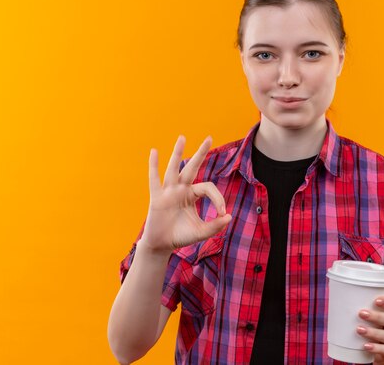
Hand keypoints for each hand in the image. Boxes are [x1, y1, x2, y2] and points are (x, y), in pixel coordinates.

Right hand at [139, 135, 231, 254]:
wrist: (162, 245)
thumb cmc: (181, 236)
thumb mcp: (201, 231)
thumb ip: (215, 225)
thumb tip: (229, 216)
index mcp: (192, 195)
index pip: (208, 188)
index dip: (218, 198)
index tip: (222, 212)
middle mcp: (181, 189)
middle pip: (192, 167)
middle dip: (201, 153)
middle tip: (210, 138)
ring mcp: (168, 192)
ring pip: (174, 169)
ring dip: (178, 153)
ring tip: (182, 137)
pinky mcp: (157, 198)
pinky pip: (154, 179)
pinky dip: (153, 166)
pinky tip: (154, 152)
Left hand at [356, 296, 383, 363]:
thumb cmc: (374, 324)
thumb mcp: (371, 315)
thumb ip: (361, 306)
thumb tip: (336, 297)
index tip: (376, 300)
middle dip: (377, 317)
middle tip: (361, 313)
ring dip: (374, 332)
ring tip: (359, 329)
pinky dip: (376, 348)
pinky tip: (365, 346)